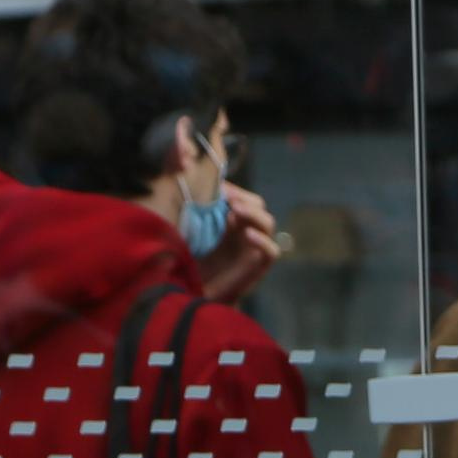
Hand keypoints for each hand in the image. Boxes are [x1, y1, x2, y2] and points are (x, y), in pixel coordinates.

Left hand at [196, 182, 281, 304]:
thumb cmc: (187, 260)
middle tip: (226, 196)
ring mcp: (254, 249)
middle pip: (258, 205)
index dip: (234, 189)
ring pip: (267, 222)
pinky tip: (247, 235)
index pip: (243, 196)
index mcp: (230, 220)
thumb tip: (186, 165)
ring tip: (234, 210)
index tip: (218, 187)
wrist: (192, 293)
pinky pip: (272, 250)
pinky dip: (263, 241)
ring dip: (253, 213)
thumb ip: (190, 201)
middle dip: (244, 197)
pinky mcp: (259, 267)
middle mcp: (244, 231)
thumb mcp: (186, 224)